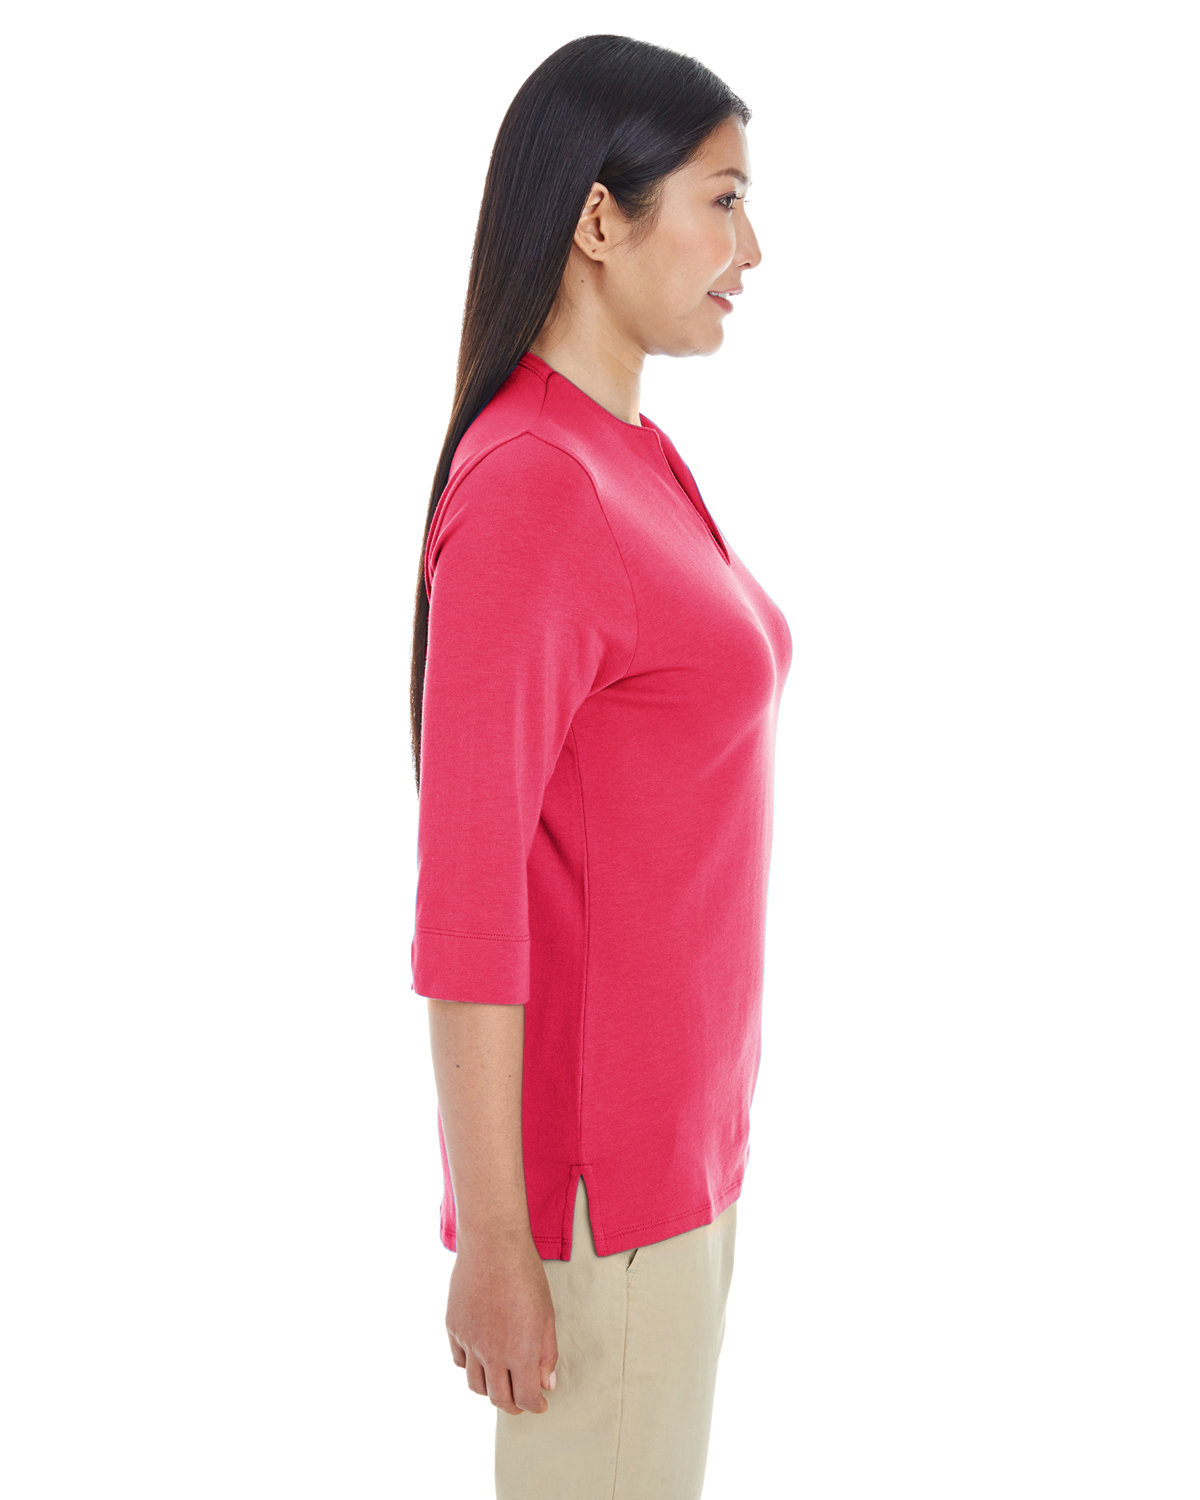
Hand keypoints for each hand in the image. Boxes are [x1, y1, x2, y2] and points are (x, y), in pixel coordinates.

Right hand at [445, 1230, 558, 1414]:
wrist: (492, 1245)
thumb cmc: (524, 1274)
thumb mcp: (546, 1314)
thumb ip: (547, 1353)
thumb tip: (546, 1383)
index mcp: (520, 1352)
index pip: (525, 1398)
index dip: (534, 1406)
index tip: (539, 1403)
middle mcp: (492, 1354)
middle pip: (499, 1398)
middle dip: (513, 1405)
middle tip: (521, 1401)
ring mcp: (469, 1342)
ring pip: (475, 1385)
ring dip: (490, 1390)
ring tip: (500, 1383)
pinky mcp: (453, 1329)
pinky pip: (459, 1361)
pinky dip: (471, 1367)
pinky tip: (481, 1360)